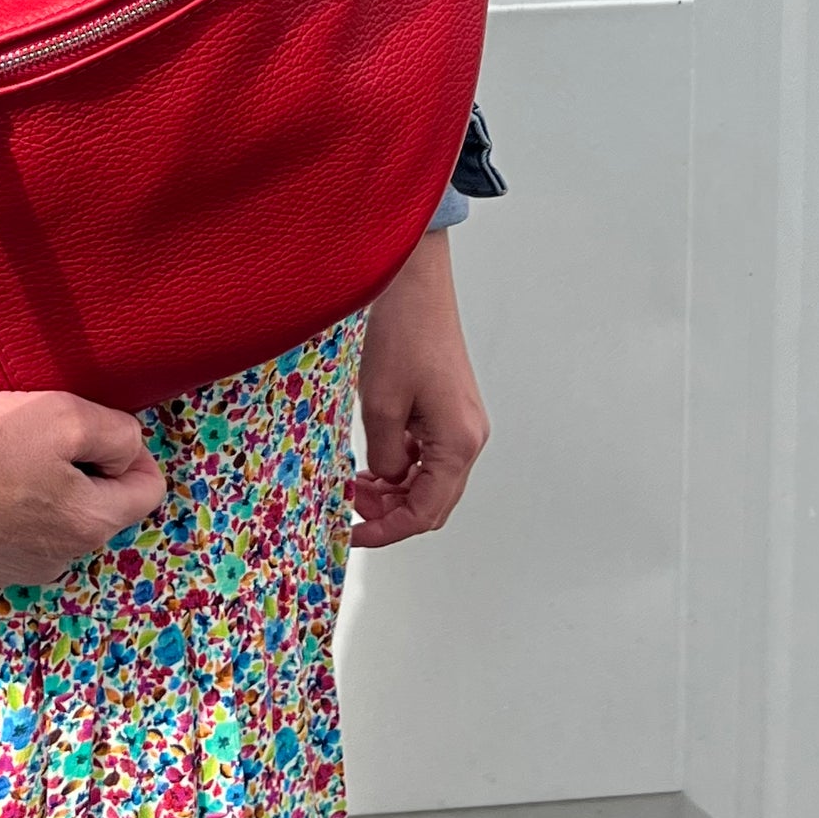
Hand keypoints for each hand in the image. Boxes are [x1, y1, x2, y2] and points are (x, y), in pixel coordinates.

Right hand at [0, 327, 165, 589]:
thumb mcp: (66, 415)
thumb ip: (117, 433)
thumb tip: (128, 449)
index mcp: (90, 526)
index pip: (148, 490)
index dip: (131, 450)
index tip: (96, 425)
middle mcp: (56, 563)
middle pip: (93, 510)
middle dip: (80, 474)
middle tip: (40, 436)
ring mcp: (5, 574)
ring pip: (44, 528)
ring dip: (34, 496)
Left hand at [350, 229, 488, 546]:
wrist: (414, 281)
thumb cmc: (402, 334)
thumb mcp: (381, 404)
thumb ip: (385, 457)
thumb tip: (386, 482)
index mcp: (459, 442)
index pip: (426, 512)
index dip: (387, 530)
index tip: (353, 535)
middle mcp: (469, 436)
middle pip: (433, 500)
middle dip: (390, 511)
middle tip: (349, 506)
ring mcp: (461, 421)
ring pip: (429, 478)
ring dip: (394, 488)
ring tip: (354, 483)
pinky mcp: (448, 406)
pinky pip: (427, 452)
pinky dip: (400, 463)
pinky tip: (370, 459)